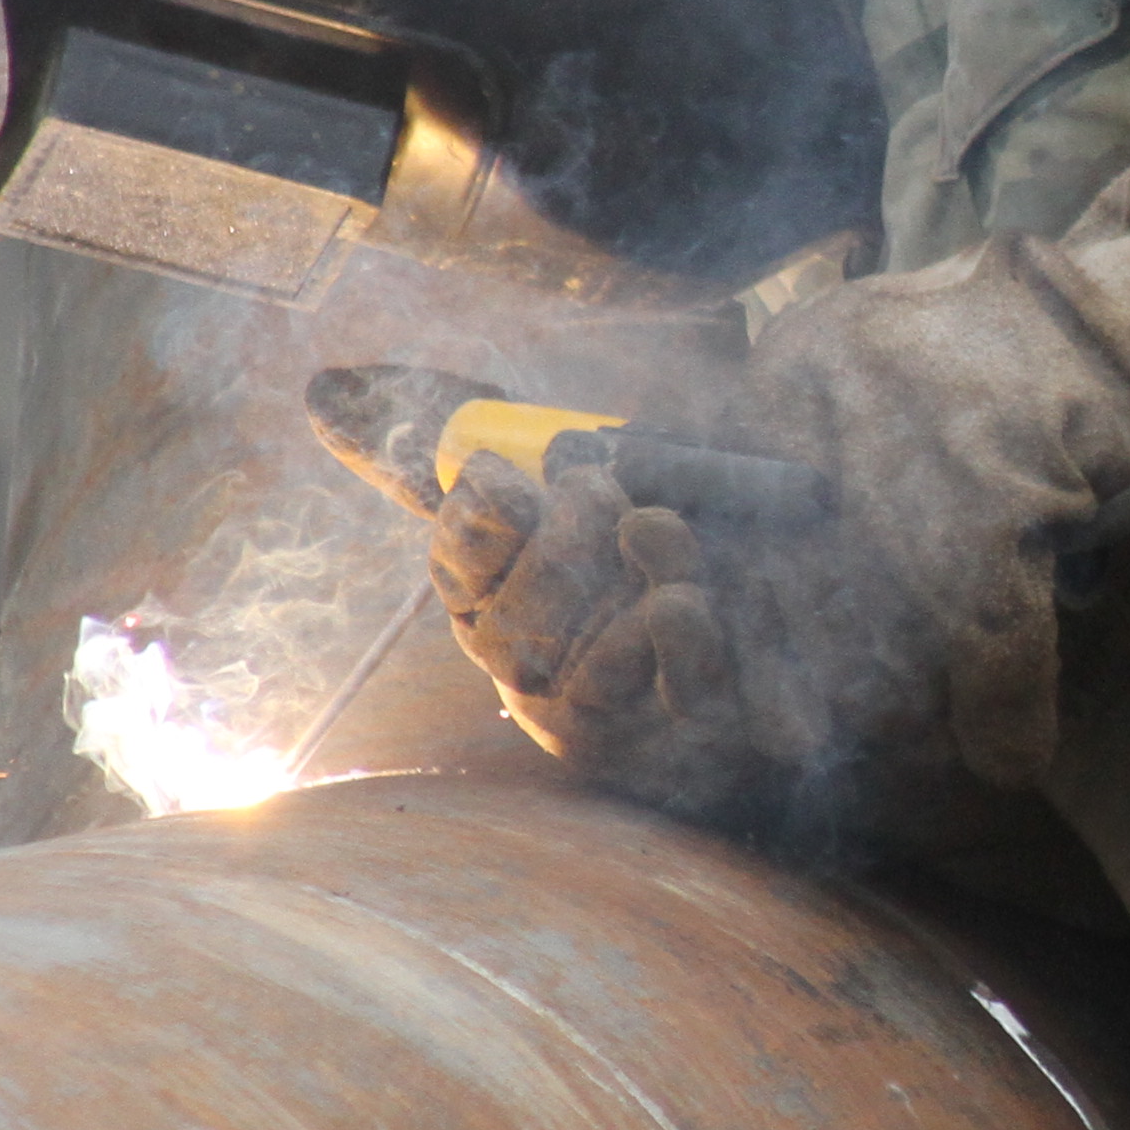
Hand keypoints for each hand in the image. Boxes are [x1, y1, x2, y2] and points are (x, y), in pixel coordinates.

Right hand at [306, 364, 771, 807]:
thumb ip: (449, 425)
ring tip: (655, 525)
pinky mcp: (687, 737)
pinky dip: (673, 644)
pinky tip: (681, 598)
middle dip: (557, 541)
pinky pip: (666, 703)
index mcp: (493, 588)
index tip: (508, 475)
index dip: (474, 524)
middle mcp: (534, 661)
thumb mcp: (567, 446)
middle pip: (511, 622)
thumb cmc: (656, 507)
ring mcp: (605, 710)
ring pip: (575, 669)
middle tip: (602, 484)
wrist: (805, 556)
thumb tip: (324, 392)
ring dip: (611, 585)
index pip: (458, 560)